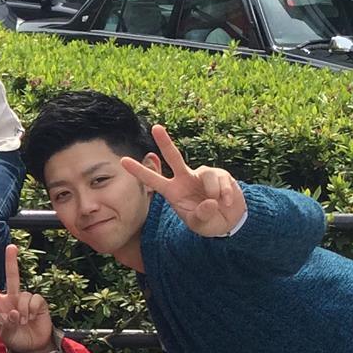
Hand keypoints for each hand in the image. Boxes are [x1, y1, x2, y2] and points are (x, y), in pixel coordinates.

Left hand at [0, 245, 55, 352]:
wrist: (33, 346)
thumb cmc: (16, 339)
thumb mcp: (6, 335)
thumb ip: (7, 324)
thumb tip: (14, 312)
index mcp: (0, 304)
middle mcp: (13, 298)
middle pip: (12, 277)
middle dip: (11, 261)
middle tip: (11, 246)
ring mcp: (26, 300)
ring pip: (24, 295)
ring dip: (23, 310)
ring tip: (24, 321)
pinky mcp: (40, 303)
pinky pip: (36, 299)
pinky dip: (33, 309)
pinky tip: (33, 317)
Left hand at [121, 125, 245, 237]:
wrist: (229, 221)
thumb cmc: (208, 222)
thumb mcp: (200, 224)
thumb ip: (202, 215)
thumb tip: (210, 202)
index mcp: (173, 191)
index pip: (153, 180)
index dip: (139, 171)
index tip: (123, 161)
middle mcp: (184, 179)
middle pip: (173, 157)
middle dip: (165, 142)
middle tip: (155, 127)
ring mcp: (201, 175)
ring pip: (206, 176)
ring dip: (213, 192)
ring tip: (219, 205)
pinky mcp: (220, 174)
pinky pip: (222, 180)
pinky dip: (226, 194)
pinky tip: (227, 203)